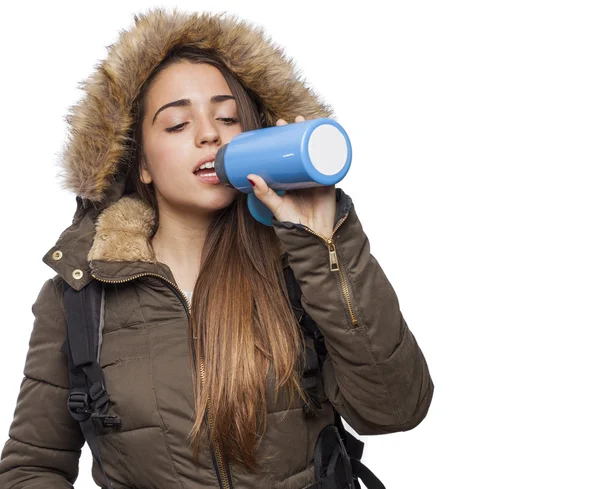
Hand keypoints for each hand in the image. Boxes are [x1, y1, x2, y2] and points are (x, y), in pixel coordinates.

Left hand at [247, 115, 336, 237]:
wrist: (315, 237)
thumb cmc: (295, 224)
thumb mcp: (277, 206)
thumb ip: (264, 194)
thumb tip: (250, 176)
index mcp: (292, 177)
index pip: (288, 152)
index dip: (284, 137)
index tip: (277, 124)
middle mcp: (305, 173)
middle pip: (303, 147)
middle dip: (299, 130)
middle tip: (291, 120)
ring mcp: (318, 175)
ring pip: (318, 150)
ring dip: (316, 134)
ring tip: (308, 121)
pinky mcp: (329, 180)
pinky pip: (334, 162)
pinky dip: (335, 149)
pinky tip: (331, 134)